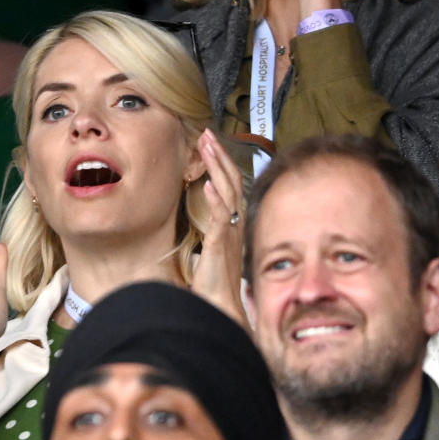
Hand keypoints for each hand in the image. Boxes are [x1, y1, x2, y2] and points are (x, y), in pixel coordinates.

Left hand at [190, 130, 247, 326]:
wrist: (220, 306)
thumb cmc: (214, 281)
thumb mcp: (212, 248)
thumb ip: (211, 230)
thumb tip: (203, 218)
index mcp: (233, 223)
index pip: (230, 184)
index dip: (221, 162)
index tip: (209, 143)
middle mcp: (235, 224)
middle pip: (230, 181)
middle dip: (218, 155)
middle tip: (207, 133)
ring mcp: (229, 233)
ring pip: (226, 193)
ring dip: (216, 167)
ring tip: (207, 146)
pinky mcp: (220, 245)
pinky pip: (220, 218)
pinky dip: (215, 199)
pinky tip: (208, 184)